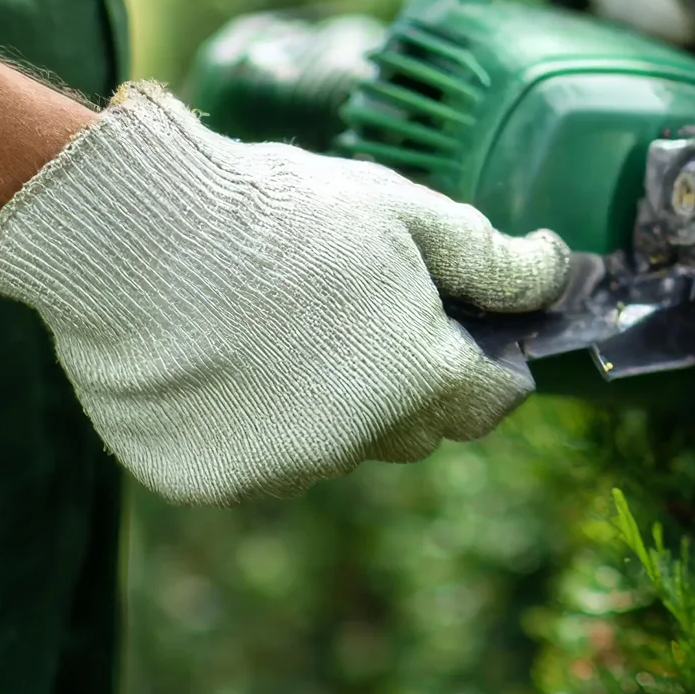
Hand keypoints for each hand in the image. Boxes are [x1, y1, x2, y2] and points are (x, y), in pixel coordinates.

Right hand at [0, 84, 570, 504]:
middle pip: (412, 430)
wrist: (136, 231)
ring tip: (277, 324)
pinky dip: (246, 423)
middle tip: (362, 316)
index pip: (490, 401)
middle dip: (408, 383)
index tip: (475, 340)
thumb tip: (559, 273)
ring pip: (330, 446)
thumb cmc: (281, 211)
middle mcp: (356, 441)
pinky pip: (250, 460)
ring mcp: (278, 469)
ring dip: (325, 405)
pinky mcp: (206, 482)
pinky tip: (219, 356)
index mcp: (420, 378)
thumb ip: (493, 259)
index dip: (492, 368)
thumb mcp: (408, 214)